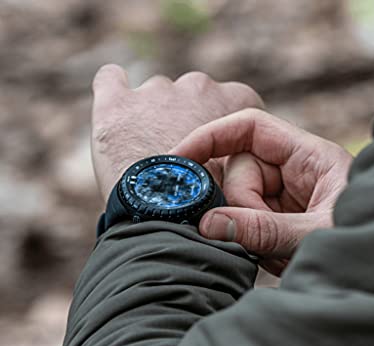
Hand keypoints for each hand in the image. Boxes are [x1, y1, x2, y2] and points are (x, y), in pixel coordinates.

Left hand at [91, 65, 263, 200]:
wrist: (168, 217)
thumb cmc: (211, 204)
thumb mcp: (241, 175)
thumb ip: (237, 153)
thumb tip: (230, 160)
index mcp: (234, 101)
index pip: (235, 99)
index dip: (224, 123)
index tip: (217, 146)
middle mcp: (197, 87)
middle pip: (193, 94)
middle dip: (187, 117)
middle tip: (181, 157)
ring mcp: (155, 91)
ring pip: (155, 94)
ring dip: (153, 115)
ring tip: (148, 155)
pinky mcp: (116, 102)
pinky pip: (110, 79)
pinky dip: (113, 91)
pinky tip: (117, 115)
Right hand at [172, 109, 352, 275]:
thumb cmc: (368, 246)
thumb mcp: (318, 233)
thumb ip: (266, 229)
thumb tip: (209, 224)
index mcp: (310, 158)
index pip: (251, 129)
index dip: (212, 136)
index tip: (179, 159)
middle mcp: (294, 174)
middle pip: (238, 172)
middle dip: (240, 206)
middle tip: (260, 237)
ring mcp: (284, 200)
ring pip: (237, 203)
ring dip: (248, 231)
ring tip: (279, 254)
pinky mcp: (278, 224)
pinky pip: (246, 226)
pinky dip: (252, 245)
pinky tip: (277, 259)